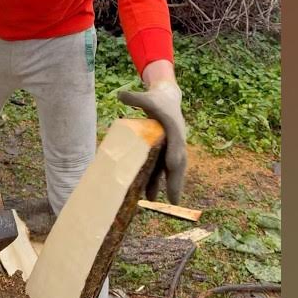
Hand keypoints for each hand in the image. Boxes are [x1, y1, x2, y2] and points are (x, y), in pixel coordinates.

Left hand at [118, 82, 187, 203]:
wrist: (168, 98)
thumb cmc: (156, 99)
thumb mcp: (146, 97)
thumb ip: (135, 98)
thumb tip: (120, 95)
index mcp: (173, 127)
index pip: (175, 142)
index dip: (174, 154)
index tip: (171, 166)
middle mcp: (176, 140)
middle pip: (178, 163)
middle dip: (176, 181)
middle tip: (174, 200)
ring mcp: (172, 148)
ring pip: (171, 170)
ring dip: (168, 186)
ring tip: (161, 202)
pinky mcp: (165, 152)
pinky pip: (163, 169)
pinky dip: (158, 181)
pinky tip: (149, 195)